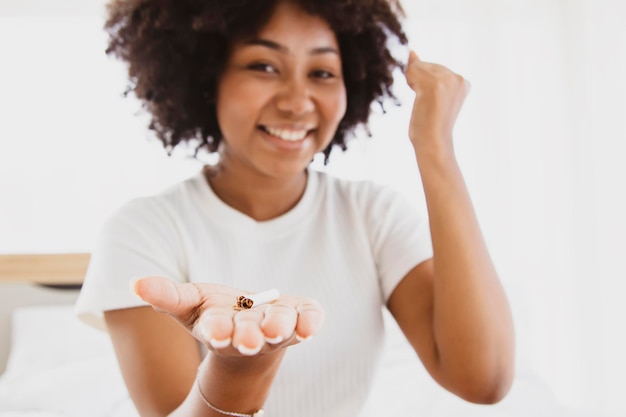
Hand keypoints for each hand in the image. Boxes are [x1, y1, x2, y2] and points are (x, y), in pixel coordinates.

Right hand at [132, 276, 324, 355]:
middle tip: (249, 339)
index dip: (217, 330)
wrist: (256, 327)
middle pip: (249, 335)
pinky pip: (310, 319)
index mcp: (221, 330)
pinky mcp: (301, 317)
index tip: (216, 331)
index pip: (217, 330)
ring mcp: (278, 326)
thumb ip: (167, 295)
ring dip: (279, 327)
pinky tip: (311, 323)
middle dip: (248, 336)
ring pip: (280, 328)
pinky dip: (311, 321)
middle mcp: (251, 333)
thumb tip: (135, 284)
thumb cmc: (220, 314)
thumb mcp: (191, 303)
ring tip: (277, 327)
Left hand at [404, 50, 469, 155]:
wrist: (433, 143)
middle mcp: (458, 78)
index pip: (433, 67)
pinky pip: (413, 71)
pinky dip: (410, 83)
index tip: (431, 102)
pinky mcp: (435, 85)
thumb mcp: (431, 96)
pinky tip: (419, 98)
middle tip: (426, 104)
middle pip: (425, 65)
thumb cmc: (430, 125)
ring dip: (412, 84)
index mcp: (463, 82)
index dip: (423, 83)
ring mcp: (447, 80)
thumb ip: (425, 72)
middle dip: (418, 81)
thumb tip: (412, 51)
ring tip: (423, 103)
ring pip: (417, 68)